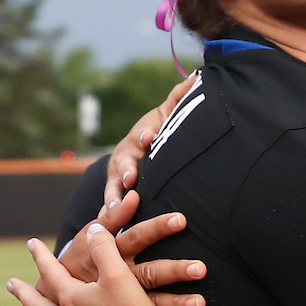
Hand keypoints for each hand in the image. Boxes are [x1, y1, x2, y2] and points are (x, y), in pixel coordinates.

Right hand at [56, 188, 206, 305]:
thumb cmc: (78, 261)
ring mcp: (119, 301)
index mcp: (111, 253)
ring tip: (200, 303)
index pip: (137, 236)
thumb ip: (112, 216)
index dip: (157, 227)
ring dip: (174, 303)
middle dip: (175, 270)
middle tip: (201, 268)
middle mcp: (116, 277)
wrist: (51, 300)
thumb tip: (132, 193)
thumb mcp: (88, 239)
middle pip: (148, 271)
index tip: (181, 219)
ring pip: (150, 301)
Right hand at [103, 77, 195, 205]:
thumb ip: (179, 99)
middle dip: (127, 169)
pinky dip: (110, 217)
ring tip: (117, 209)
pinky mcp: (115, 195)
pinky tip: (111, 229)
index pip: (142, 135)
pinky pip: (111, 208)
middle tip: (131, 177)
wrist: (136, 152)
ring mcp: (117, 177)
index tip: (150, 137)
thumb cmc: (156, 133)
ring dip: (114, 198)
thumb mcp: (166, 116)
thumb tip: (195, 76)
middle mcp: (124, 157)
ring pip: (113, 188)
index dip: (145, 136)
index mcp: (138, 138)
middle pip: (123, 163)